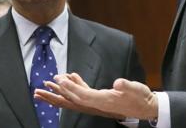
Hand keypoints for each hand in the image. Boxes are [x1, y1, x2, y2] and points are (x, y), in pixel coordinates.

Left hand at [34, 73, 157, 119]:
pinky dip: (73, 86)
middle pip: (71, 101)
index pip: (82, 95)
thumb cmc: (142, 98)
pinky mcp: (99, 99)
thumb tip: (118, 83)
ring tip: (44, 86)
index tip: (57, 80)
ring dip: (58, 93)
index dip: (69, 88)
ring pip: (73, 98)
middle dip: (54, 96)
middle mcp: (96, 104)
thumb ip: (127, 86)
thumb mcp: (137, 90)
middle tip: (38, 91)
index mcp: (103, 101)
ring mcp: (96, 103)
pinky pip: (81, 93)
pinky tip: (69, 76)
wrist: (147, 108)